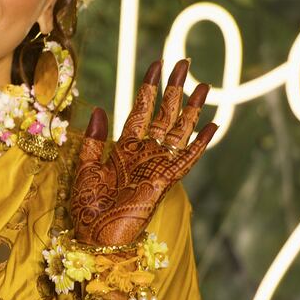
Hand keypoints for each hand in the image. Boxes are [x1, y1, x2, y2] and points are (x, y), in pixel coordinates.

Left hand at [70, 59, 217, 245]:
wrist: (95, 236)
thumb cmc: (88, 206)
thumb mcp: (85, 167)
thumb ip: (94, 140)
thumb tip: (99, 109)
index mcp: (124, 147)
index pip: (140, 109)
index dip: (149, 87)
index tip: (157, 64)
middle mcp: (144, 152)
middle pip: (164, 113)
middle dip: (174, 88)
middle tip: (185, 63)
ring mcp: (157, 165)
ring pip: (179, 130)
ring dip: (192, 108)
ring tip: (204, 85)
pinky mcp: (164, 181)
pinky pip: (186, 159)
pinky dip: (200, 143)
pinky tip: (213, 126)